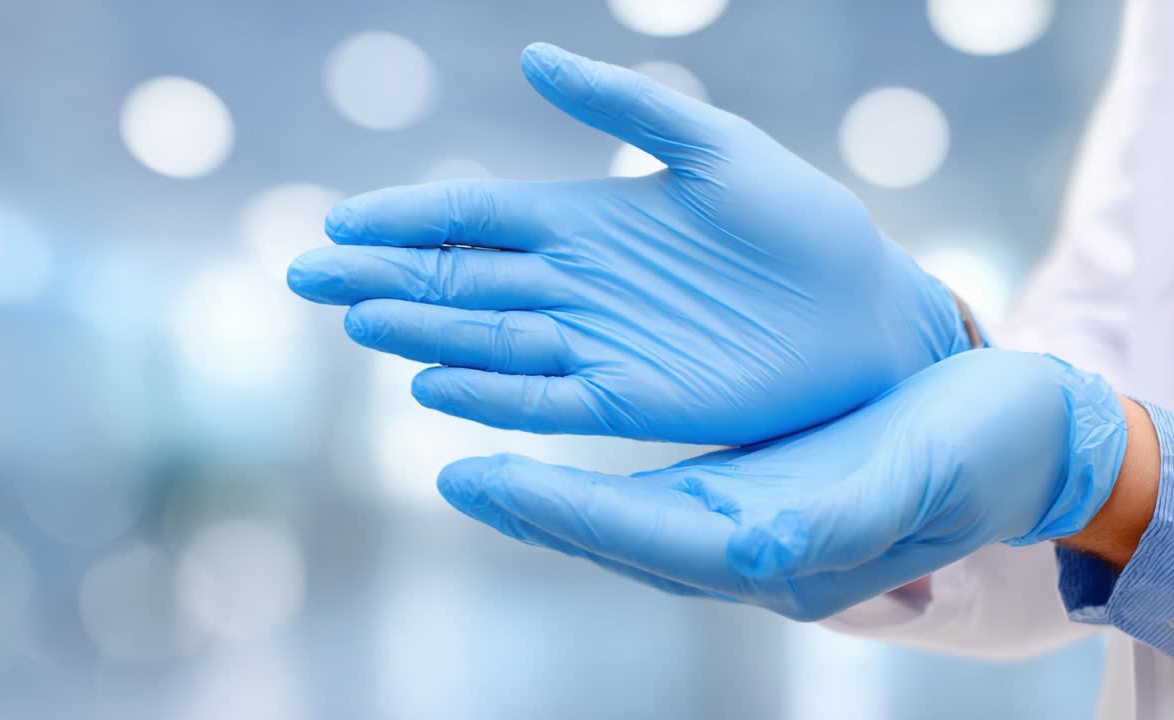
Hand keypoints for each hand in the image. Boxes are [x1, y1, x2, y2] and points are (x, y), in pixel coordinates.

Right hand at [287, 42, 966, 444]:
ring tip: (360, 322)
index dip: (409, 221)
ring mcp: (600, 344)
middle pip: (463, 280)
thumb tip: (532, 55)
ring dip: (425, 330)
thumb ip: (628, 108)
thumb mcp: (718, 147)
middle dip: (387, 277)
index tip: (342, 224)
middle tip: (308, 277)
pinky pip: (546, 399)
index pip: (477, 217)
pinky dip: (491, 394)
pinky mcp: (632, 400)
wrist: (865, 307)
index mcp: (589, 219)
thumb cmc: (802, 222)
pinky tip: (435, 383)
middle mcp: (578, 285)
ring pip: (491, 339)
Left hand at [433, 350, 1126, 620]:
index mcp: (785, 556)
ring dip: (559, 502)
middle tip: (458, 474)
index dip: (558, 510)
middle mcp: (758, 553)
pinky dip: (607, 485)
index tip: (476, 478)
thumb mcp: (923, 475)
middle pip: (621, 541)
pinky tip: (572, 454)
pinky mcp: (766, 500)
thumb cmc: (982, 454)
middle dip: (537, 511)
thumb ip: (847, 518)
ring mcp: (758, 530)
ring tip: (488, 465)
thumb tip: (766, 549)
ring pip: (632, 525)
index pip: (645, 537)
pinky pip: (666, 499)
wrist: (1023, 441)